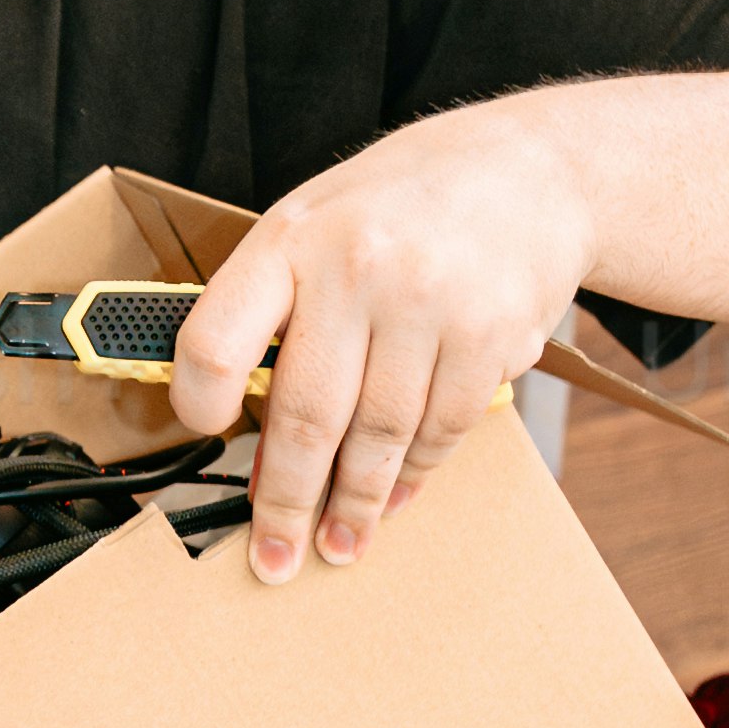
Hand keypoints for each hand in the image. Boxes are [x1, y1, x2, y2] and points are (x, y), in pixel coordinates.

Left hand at [172, 102, 599, 574]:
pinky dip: (415, 471)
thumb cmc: (402, 205)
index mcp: (292, 239)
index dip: (198, 400)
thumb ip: (278, 309)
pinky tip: (397, 494)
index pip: (218, 337)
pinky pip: (441, 429)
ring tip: (340, 542)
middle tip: (274, 558)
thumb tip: (251, 428)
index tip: (204, 436)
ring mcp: (430, 304)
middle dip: (286, 502)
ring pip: (379, 436)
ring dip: (356, 503)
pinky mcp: (492, 337)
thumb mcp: (317, 223)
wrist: (530, 169)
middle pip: (307, 415)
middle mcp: (357, 269)